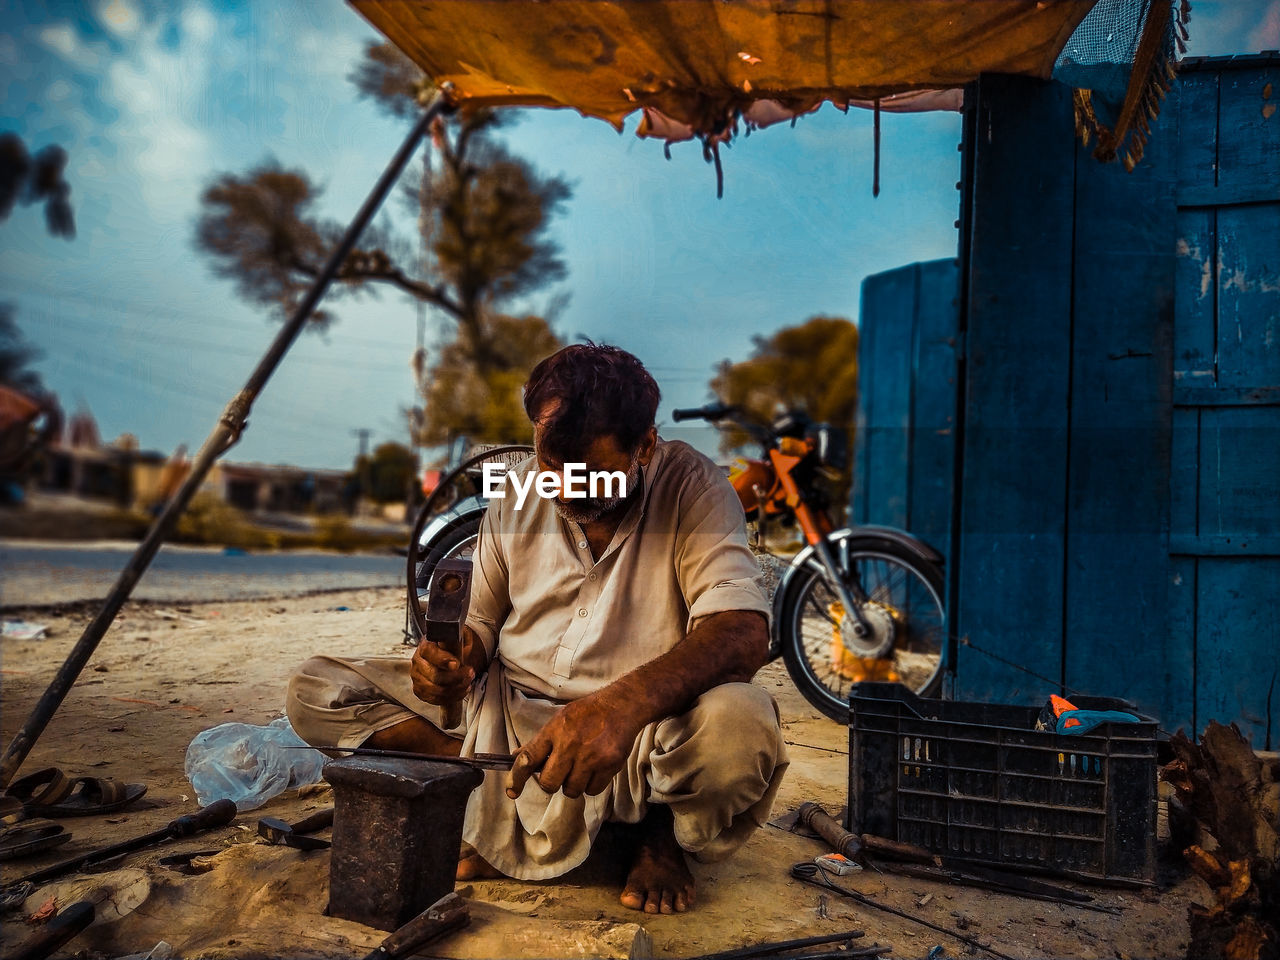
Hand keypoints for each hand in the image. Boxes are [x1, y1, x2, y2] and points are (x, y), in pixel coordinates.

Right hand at [409, 627, 477, 705]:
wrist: (446, 655)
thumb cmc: (452, 646)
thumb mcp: (459, 636)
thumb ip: (460, 638)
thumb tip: (460, 642)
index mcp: (426, 645)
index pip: (430, 653)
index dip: (443, 660)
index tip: (457, 664)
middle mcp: (418, 661)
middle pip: (435, 675)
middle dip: (456, 677)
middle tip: (470, 673)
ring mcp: (417, 677)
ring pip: (436, 690)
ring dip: (456, 689)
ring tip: (468, 682)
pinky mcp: (419, 690)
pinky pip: (435, 699)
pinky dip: (451, 697)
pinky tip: (461, 690)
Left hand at [505, 690, 642, 799]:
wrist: (621, 706)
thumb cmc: (589, 713)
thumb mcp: (560, 719)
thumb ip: (540, 741)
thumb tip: (516, 756)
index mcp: (555, 731)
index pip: (528, 759)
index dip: (516, 778)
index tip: (512, 791)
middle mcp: (570, 745)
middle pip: (549, 783)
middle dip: (552, 782)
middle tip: (560, 772)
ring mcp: (590, 756)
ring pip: (571, 790)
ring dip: (574, 784)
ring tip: (582, 767)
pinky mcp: (609, 765)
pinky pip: (592, 790)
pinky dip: (592, 784)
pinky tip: (596, 768)